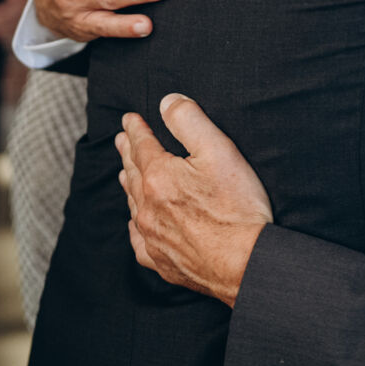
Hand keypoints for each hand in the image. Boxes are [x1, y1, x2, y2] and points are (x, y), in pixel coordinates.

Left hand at [117, 95, 271, 306]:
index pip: (142, 146)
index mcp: (159, 177)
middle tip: (121, 140)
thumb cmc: (237, 207)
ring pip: (133, 204)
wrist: (244, 263)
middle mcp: (148, 207)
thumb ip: (189, 121)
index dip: (136, 129)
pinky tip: (136, 224)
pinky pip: (139, 241)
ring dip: (129, 184)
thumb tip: (167, 102)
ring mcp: (152, 237)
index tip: (129, 119)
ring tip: (125, 173)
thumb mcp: (219, 150)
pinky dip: (135, 226)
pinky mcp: (161, 262)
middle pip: (133, 173)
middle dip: (128, 153)